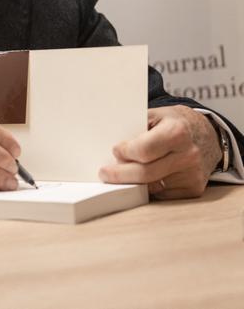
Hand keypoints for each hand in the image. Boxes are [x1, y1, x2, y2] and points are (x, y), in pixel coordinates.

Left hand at [99, 106, 221, 199]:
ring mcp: (192, 174)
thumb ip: (134, 127)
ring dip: (132, 182)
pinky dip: (148, 188)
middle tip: (105, 173)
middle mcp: (188, 155)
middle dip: (120, 175)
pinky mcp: (193, 189)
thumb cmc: (173, 123)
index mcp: (177, 132)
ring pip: (151, 186)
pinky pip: (162, 194)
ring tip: (120, 175)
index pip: (143, 150)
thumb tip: (107, 143)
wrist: (205, 134)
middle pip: (145, 173)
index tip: (116, 150)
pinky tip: (143, 179)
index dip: (125, 152)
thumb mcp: (155, 115)